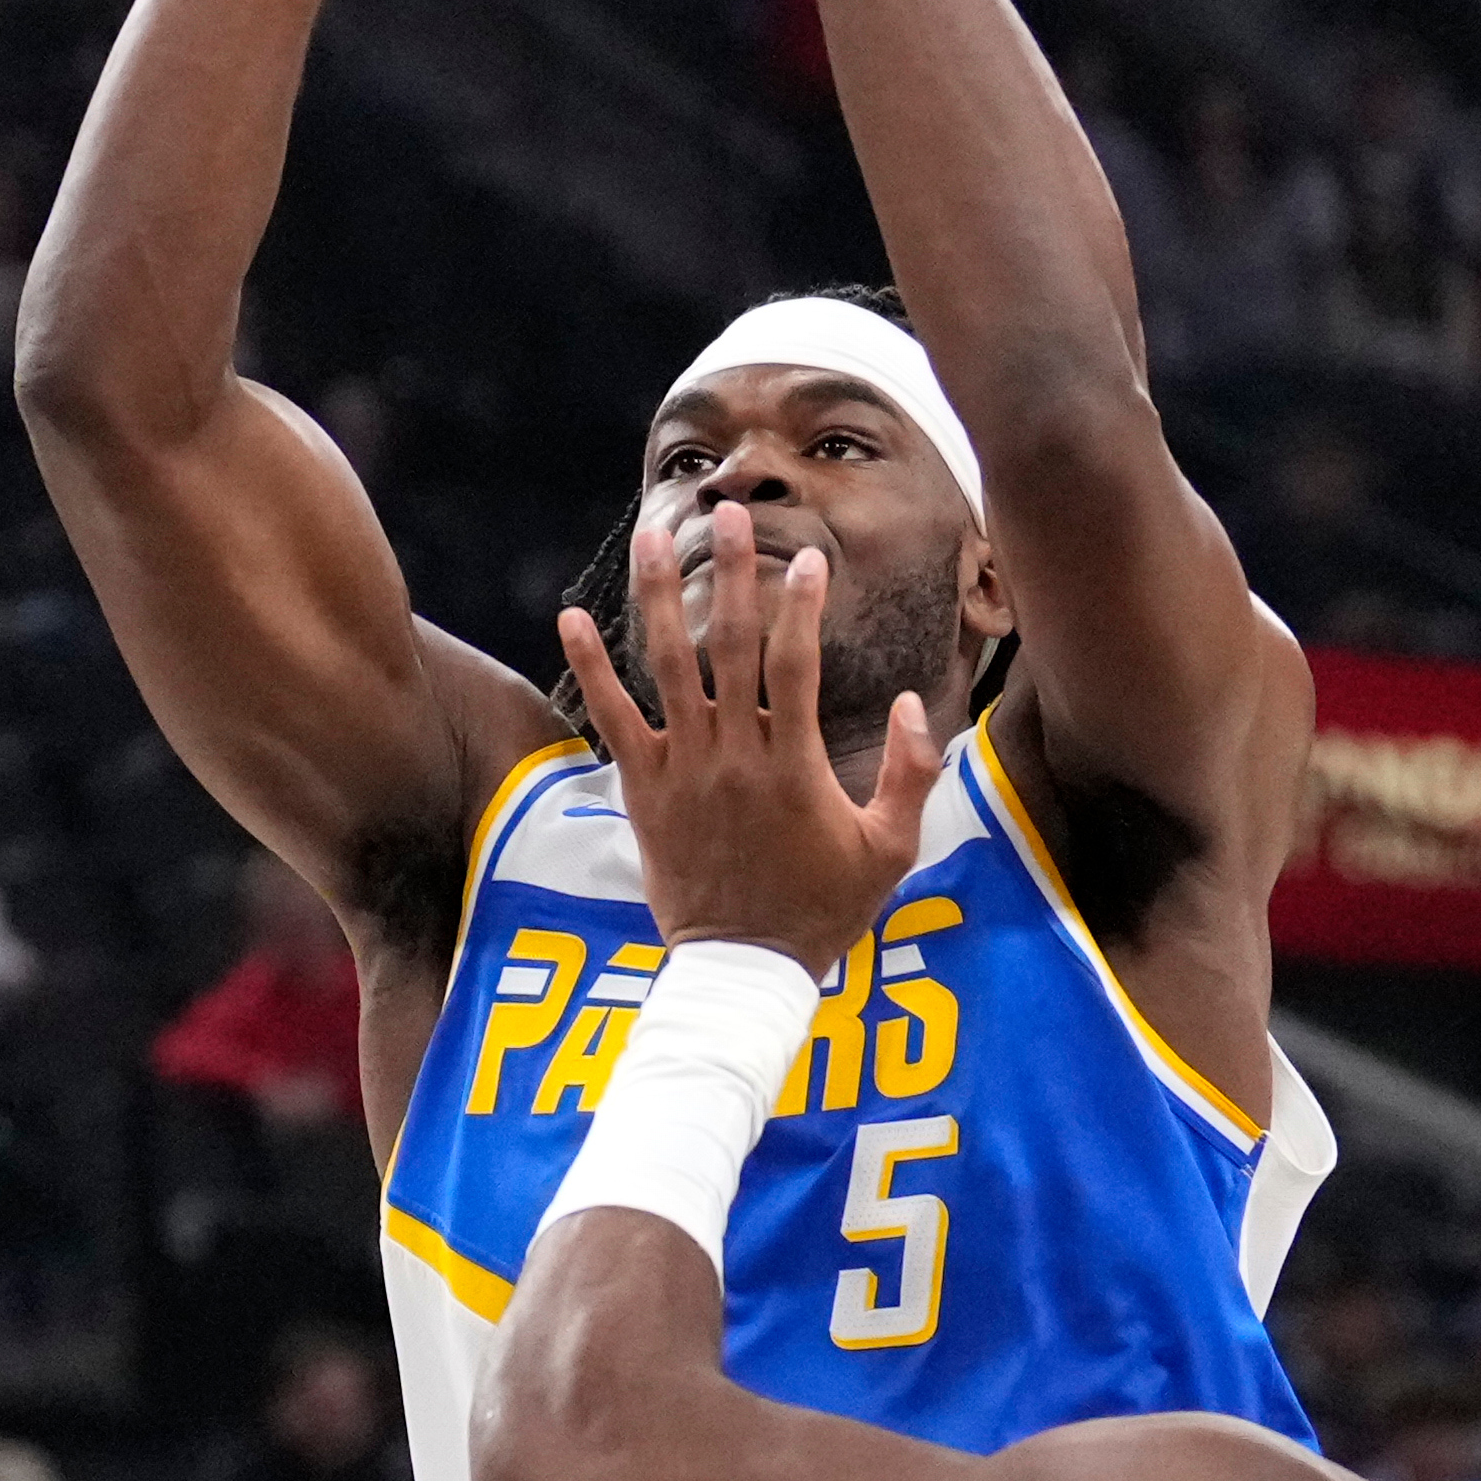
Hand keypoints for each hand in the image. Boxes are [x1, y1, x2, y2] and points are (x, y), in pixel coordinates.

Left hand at [557, 501, 932, 970]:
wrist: (744, 968)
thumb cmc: (822, 910)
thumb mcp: (889, 850)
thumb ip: (908, 775)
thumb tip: (910, 704)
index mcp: (794, 765)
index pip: (798, 664)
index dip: (804, 606)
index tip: (811, 559)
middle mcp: (733, 755)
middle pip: (730, 645)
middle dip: (730, 572)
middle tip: (726, 512)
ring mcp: (683, 769)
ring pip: (666, 666)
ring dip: (657, 595)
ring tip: (650, 535)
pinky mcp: (642, 790)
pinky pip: (611, 718)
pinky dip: (590, 667)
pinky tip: (570, 617)